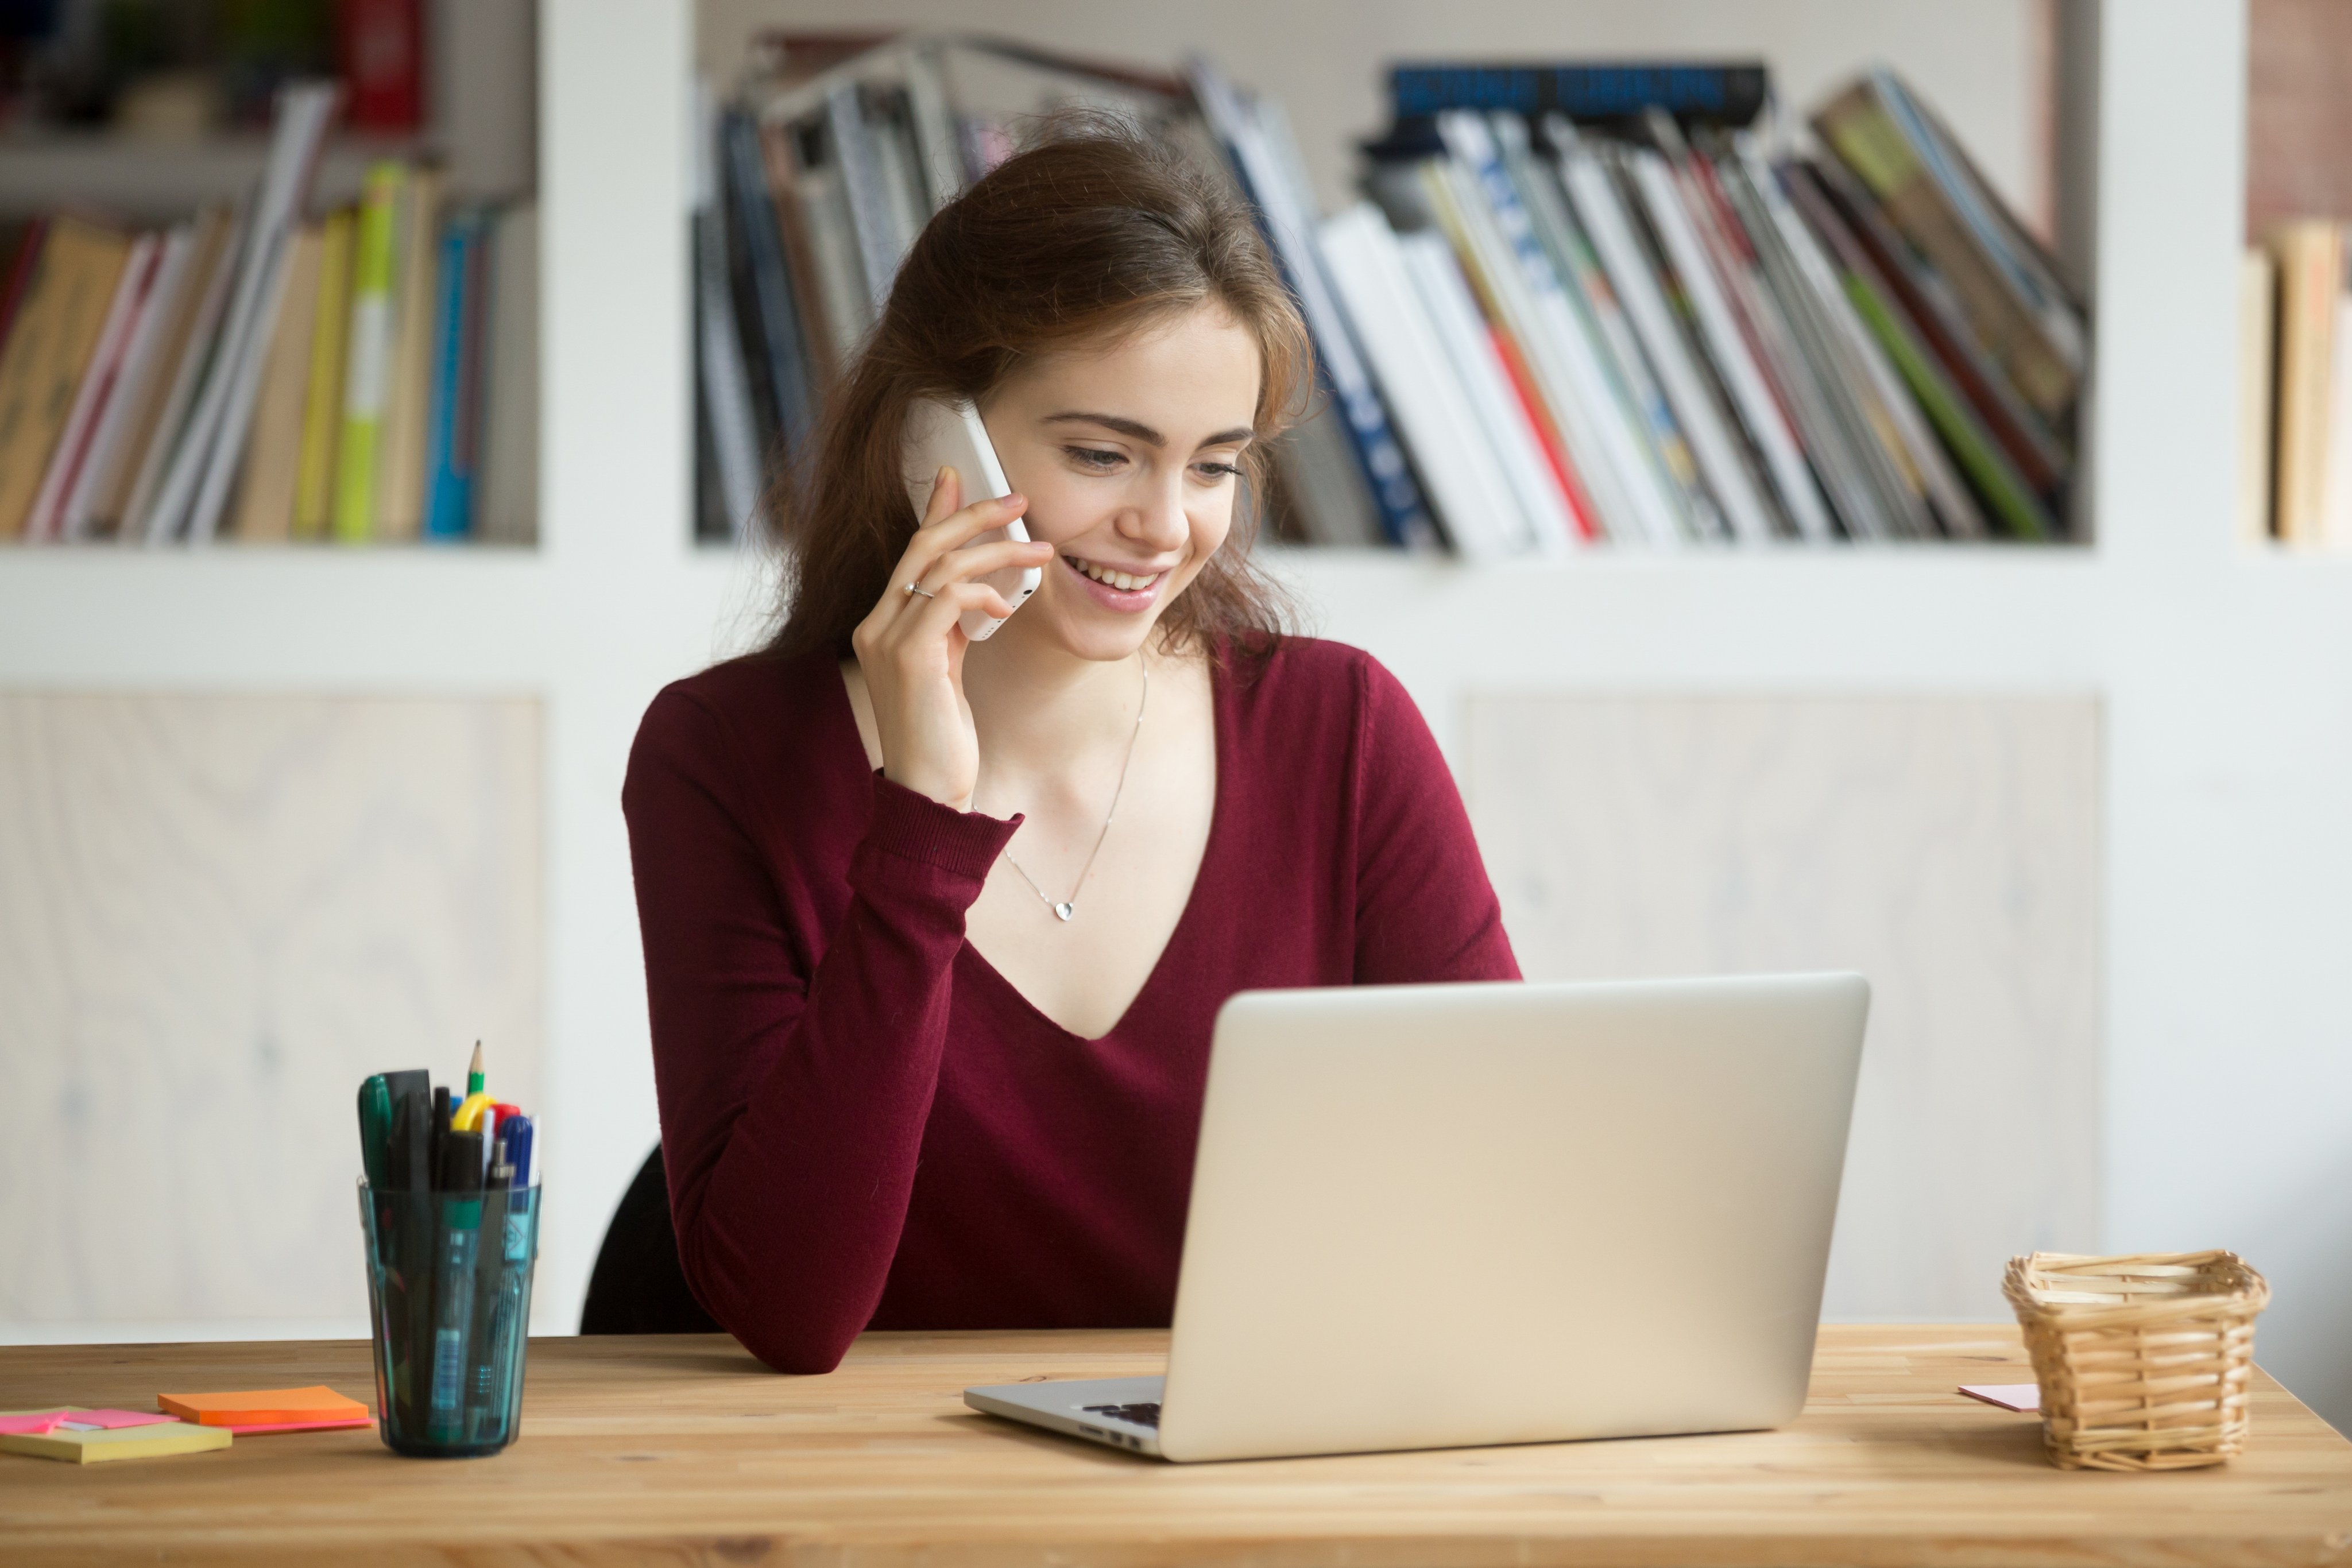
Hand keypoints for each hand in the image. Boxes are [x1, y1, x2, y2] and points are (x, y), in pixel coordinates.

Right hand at [850, 467, 1054, 807]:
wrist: (929, 790)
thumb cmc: (943, 733)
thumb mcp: (948, 665)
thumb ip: (952, 623)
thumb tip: (977, 585)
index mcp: (883, 623)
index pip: (912, 551)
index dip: (938, 510)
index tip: (963, 477)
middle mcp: (875, 624)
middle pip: (923, 545)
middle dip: (974, 515)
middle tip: (1020, 500)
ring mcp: (886, 640)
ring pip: (940, 567)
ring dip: (997, 552)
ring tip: (1040, 552)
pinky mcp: (909, 658)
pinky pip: (946, 600)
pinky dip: (983, 594)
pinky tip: (1010, 607)